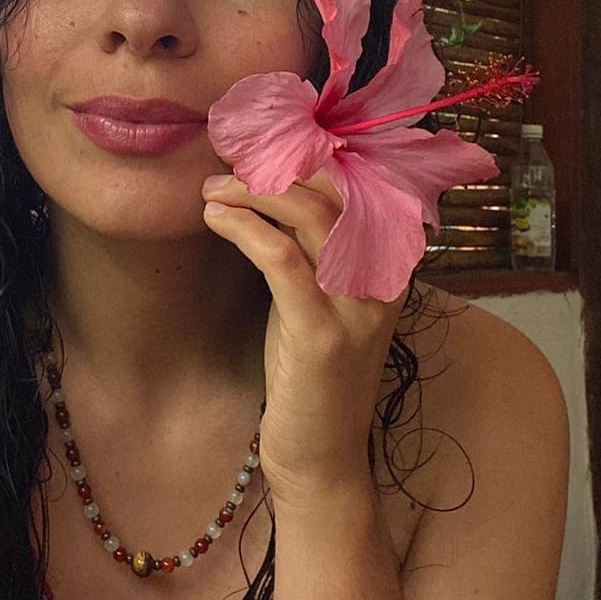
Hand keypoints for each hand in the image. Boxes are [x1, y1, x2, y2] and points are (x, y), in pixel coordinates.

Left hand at [202, 172, 407, 507]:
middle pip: (333, 189)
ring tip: (211, 189)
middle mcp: (383, 279)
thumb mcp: (318, 295)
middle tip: (227, 163)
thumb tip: (271, 179)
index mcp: (389, 264)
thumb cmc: (311, 371)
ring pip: (307, 214)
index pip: (357, 182)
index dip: (308, 153)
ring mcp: (357, 307)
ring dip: (251, 191)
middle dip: (275, 166)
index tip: (259, 141)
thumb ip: (310, 243)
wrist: (320, 459)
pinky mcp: (322, 334)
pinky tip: (214, 219)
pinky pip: (280, 258)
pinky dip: (244, 228)